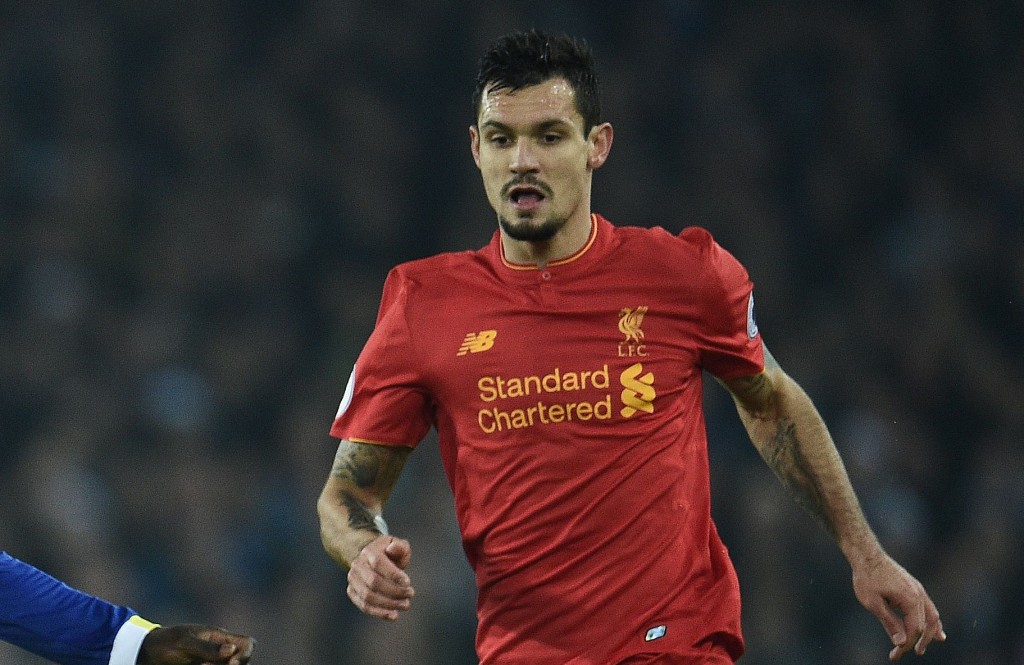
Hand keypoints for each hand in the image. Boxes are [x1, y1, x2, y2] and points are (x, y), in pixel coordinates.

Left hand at [137, 625, 254, 664]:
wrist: (146, 653)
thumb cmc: (165, 643)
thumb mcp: (185, 642)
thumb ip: (208, 647)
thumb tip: (232, 651)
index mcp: (220, 637)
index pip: (248, 644)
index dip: (244, 655)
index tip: (228, 663)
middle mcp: (220, 650)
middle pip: (242, 661)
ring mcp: (212, 662)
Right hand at [347, 535, 414, 620]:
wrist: (372, 559)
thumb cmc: (390, 554)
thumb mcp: (398, 546)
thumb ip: (400, 546)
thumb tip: (393, 548)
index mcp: (369, 551)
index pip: (379, 563)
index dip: (393, 575)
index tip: (408, 583)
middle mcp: (357, 565)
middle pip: (374, 582)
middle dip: (394, 591)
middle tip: (410, 594)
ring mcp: (353, 579)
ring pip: (368, 596)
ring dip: (388, 604)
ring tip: (405, 605)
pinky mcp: (352, 592)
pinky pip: (364, 605)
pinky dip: (379, 613)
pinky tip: (393, 615)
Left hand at [851, 553, 945, 660]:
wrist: (866, 554)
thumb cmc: (866, 577)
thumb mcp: (873, 603)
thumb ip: (889, 623)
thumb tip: (902, 643)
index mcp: (910, 599)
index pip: (914, 629)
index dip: (905, 645)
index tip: (894, 656)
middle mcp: (919, 594)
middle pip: (927, 624)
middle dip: (920, 642)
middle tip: (911, 654)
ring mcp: (918, 589)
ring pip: (932, 616)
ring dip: (930, 633)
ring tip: (924, 647)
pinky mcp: (914, 587)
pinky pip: (928, 607)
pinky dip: (931, 621)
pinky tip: (935, 630)